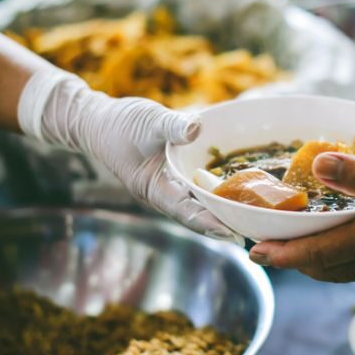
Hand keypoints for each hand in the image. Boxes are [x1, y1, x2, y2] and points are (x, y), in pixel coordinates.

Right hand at [18, 70, 241, 244]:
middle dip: (225, 222)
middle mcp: (164, 194)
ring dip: (223, 210)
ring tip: (254, 218)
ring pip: (200, 205)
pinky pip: (199, 190)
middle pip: (198, 215)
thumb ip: (172, 125)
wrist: (97, 121)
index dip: (210, 224)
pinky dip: (217, 192)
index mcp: (155, 189)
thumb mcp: (148, 120)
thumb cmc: (120, 124)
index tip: (234, 234)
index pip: (187, 213)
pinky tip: (239, 191)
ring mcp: (169, 187)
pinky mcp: (175, 177)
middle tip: (256, 231)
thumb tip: (196, 127)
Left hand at [248, 152, 354, 282]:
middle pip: (327, 267)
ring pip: (347, 267)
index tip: (255, 253)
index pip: (316, 253)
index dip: (283, 253)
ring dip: (320, 259)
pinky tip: (352, 238)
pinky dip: (347, 254)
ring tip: (304, 245)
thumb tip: (320, 165)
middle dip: (296, 260)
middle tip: (272, 249)